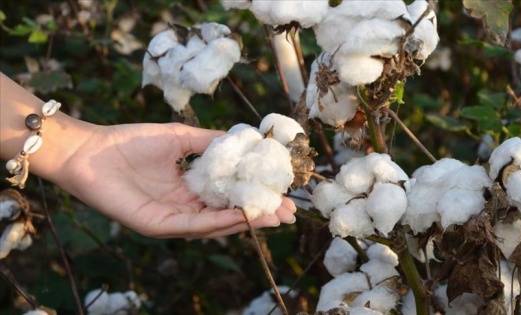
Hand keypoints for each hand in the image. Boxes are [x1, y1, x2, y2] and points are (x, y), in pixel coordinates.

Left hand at [57, 123, 296, 237]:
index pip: (229, 196)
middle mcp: (184, 207)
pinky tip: (239, 216)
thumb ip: (210, 142)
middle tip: (289, 212)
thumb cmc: (129, 141)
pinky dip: (216, 222)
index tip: (282, 191)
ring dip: (245, 220)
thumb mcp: (179, 138)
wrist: (89, 150)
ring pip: (214, 224)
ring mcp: (171, 219)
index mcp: (189, 189)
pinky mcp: (157, 225)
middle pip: (228, 214)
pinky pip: (191, 226)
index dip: (255, 194)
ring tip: (274, 216)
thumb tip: (244, 140)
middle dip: (259, 213)